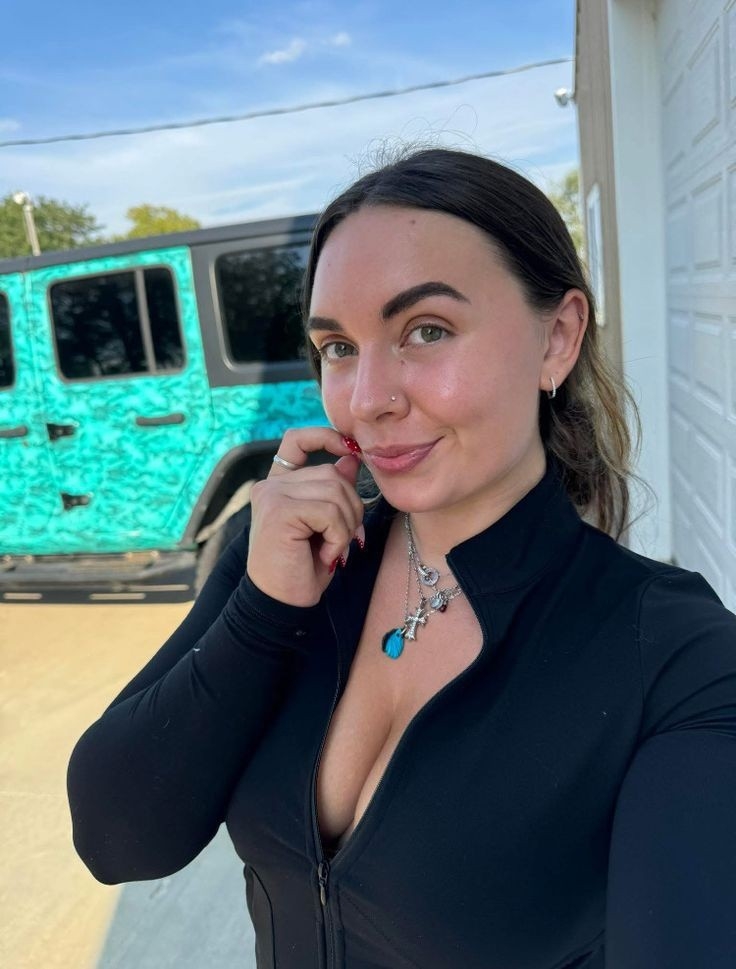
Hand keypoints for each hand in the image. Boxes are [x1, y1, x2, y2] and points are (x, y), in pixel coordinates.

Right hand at [246, 427, 363, 605]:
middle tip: (344, 540)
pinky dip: (338, 536)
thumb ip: (334, 490)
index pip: (297, 439)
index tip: (351, 450)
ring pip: (336, 491)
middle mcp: (271, 485)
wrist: (283, 603)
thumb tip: (350, 458)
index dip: (326, 436)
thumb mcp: (326, 524)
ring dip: (346, 526)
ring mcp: (272, 495)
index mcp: (280, 485)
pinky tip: (326, 555)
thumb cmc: (305, 567)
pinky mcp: (278, 511)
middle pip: (333, 473)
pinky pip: (329, 511)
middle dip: (352, 508)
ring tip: (333, 550)